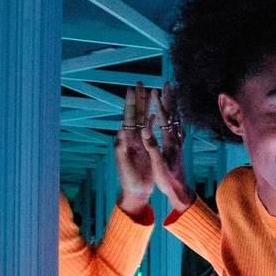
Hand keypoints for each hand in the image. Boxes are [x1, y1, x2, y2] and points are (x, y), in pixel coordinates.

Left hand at [114, 83, 161, 213]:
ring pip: (143, 119)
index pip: (129, 118)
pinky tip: (155, 113)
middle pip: (136, 114)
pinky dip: (152, 120)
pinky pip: (149, 130)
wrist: (136, 192)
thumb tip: (120, 131)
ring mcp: (139, 142)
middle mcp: (132, 138)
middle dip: (138, 99)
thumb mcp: (124, 165)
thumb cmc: (129, 181)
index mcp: (126, 140)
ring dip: (146, 106)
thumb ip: (121, 148)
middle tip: (140, 83)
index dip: (130, 103)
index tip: (131, 89)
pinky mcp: (146, 148)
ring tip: (149, 92)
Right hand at [144, 84, 192, 212]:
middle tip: (168, 84)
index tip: (153, 92)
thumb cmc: (168, 181)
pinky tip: (174, 114)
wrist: (180, 191)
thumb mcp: (158, 166)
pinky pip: (177, 127)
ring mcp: (178, 143)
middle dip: (169, 99)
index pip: (164, 120)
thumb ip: (153, 147)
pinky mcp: (178, 147)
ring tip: (171, 94)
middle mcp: (176, 140)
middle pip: (173, 115)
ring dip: (173, 105)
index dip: (158, 105)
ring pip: (176, 119)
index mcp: (170, 143)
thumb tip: (146, 130)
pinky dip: (175, 116)